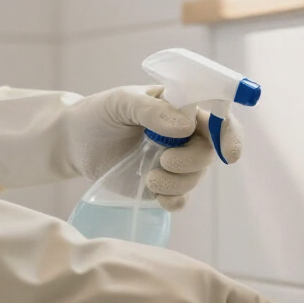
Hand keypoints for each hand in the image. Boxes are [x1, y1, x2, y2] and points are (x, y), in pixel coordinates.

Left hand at [0, 85, 243, 208]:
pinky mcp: (162, 185)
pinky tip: (154, 193)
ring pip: (195, 177)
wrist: (73, 142)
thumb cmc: (97, 114)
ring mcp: (175, 161)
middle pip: (209, 152)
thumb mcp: (119, 103)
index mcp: (180, 107)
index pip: (218, 116)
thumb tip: (185, 125)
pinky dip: (173, 199)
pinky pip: (181, 198)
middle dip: (191, 161)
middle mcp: (184, 134)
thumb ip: (151, 110)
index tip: (229, 154)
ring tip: (148, 177)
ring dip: (177, 182)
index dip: (229, 134)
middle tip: (162, 161)